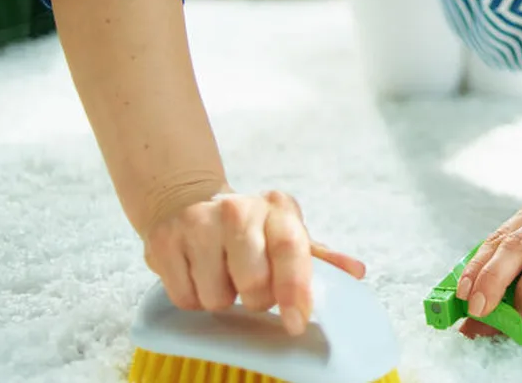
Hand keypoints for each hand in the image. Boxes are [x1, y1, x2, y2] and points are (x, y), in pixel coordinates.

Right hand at [142, 190, 365, 335]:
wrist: (186, 201)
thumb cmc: (249, 227)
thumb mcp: (286, 232)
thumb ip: (320, 257)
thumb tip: (357, 273)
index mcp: (276, 209)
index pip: (292, 250)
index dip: (295, 290)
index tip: (296, 321)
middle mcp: (237, 210)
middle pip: (254, 284)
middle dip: (256, 298)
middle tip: (251, 284)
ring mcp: (197, 224)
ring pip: (217, 297)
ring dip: (222, 297)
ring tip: (221, 274)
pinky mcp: (164, 243)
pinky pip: (185, 298)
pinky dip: (193, 297)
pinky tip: (197, 274)